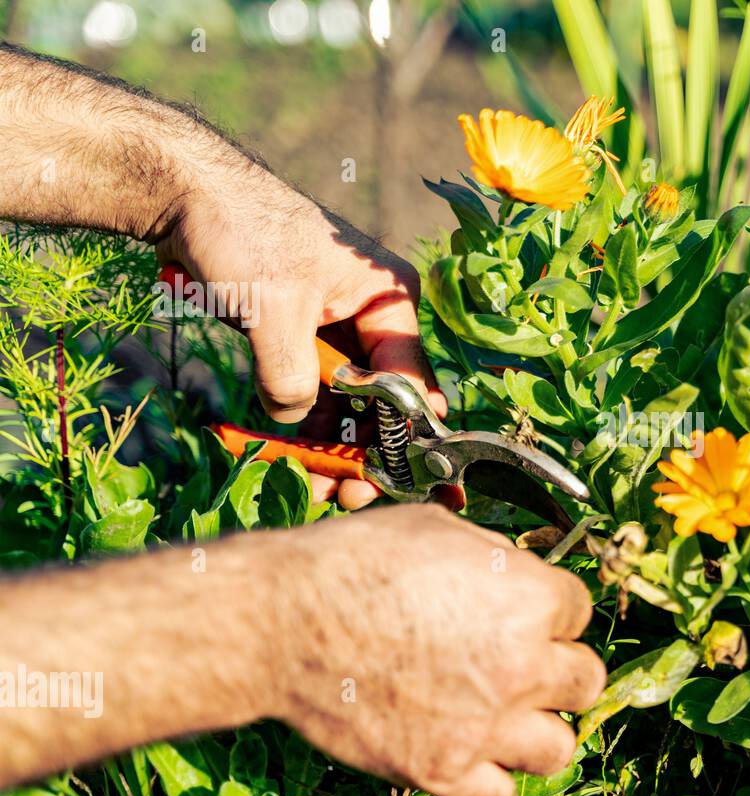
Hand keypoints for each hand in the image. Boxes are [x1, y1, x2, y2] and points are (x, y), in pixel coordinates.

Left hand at [155, 163, 445, 509]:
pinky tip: (291, 457)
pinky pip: (312, 391)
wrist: (185, 193)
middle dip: (364, 449)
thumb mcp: (272, 309)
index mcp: (389, 298)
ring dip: (331, 444)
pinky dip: (302, 422)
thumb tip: (296, 422)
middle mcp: (374, 317)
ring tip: (313, 487)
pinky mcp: (303, 338)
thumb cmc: (243, 233)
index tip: (388, 477)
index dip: (401, 433)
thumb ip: (291, 376)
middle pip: (382, 399)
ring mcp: (338, 329)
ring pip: (347, 402)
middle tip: (346, 494)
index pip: (409, 379)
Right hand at [266, 504, 604, 795]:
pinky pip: (497, 791)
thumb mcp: (437, 529)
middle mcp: (521, 665)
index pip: (581, 611)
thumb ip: (496, 559)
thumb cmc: (353, 564)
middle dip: (560, 668)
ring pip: (558, 747)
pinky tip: (468, 747)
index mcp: (529, 599)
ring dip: (538, 729)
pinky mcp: (441, 769)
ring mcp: (485, 725)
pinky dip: (488, 773)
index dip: (553, 610)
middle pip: (585, 681)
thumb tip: (516, 575)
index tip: (530, 614)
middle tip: (527, 663)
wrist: (283, 621)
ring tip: (507, 713)